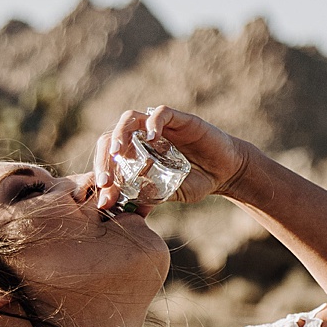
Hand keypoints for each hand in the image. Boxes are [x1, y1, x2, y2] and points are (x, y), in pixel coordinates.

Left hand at [77, 105, 247, 211]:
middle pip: (113, 135)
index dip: (101, 171)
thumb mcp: (167, 194)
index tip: (103, 192)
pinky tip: (152, 138)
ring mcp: (160, 126)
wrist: (225, 173)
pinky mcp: (179, 119)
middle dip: (104, 156)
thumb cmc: (195, 182)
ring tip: (117, 152)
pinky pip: (160, 113)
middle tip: (106, 180)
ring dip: (119, 134)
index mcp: (136, 153)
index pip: (108, 156)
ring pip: (130, 118)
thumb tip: (120, 212)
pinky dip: (153, 124)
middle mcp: (143, 137)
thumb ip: (146, 197)